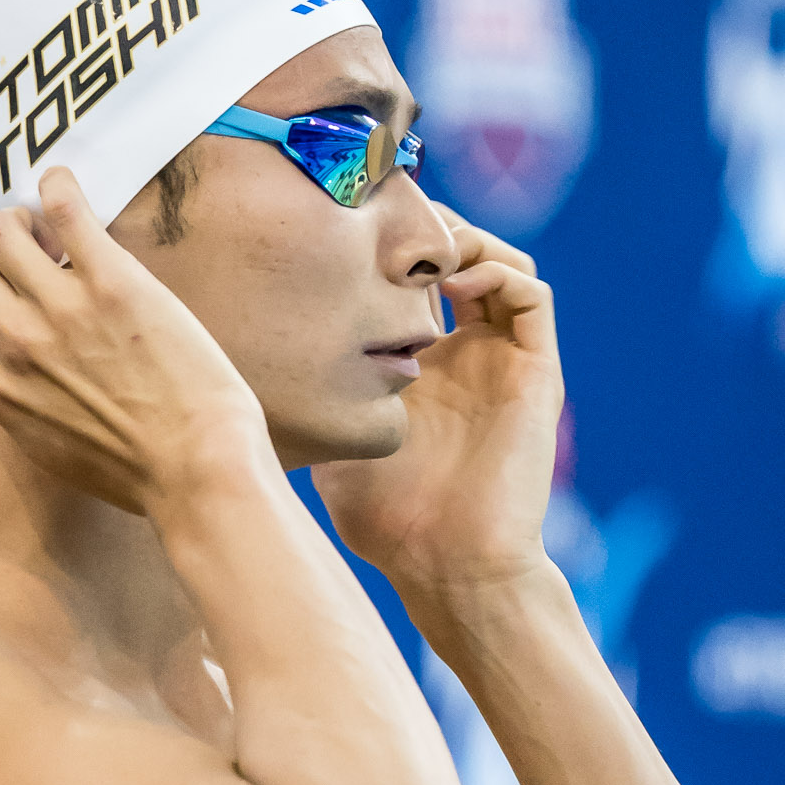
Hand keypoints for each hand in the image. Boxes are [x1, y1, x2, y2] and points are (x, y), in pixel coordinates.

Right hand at [0, 167, 270, 513]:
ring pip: (0, 226)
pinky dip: (58, 185)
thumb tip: (14, 365)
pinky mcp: (111, 282)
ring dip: (20, 214)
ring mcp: (60, 307)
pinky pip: (63, 207)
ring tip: (51, 222)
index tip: (2, 279)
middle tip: (25, 245)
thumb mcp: (49, 445)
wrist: (196, 470)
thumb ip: (20, 398)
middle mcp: (14, 339)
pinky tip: (65, 185)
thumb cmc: (135, 471)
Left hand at [313, 207, 564, 603]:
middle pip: (460, 260)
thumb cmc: (387, 520)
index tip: (345, 234)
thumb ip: (312, 399)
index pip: (413, 285)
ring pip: (503, 264)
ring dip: (467, 241)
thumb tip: (249, 367)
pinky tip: (454, 284)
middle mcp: (466, 356)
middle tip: (386, 219)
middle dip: (425, 230)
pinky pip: (532, 295)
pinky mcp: (535, 373)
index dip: (386, 252)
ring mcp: (502, 362)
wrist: (450, 566)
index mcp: (422, 368)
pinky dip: (498, 271)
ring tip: (424, 246)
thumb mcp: (331, 441)